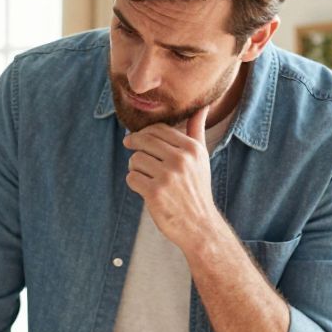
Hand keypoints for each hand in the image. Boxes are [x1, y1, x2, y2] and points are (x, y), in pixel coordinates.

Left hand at [122, 107, 217, 252]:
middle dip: (133, 143)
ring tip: (143, 175)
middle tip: (128, 145)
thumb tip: (203, 106)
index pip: (159, 129)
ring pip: (135, 159)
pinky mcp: (155, 193)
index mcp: (192, 149)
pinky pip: (131, 178)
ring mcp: (167, 177)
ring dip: (134, 167)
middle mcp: (181, 160)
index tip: (137, 138)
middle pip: (144, 141)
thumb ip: (197, 131)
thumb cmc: (197, 190)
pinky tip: (143, 188)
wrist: (199, 225)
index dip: (144, 132)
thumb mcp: (202, 158)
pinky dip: (134, 183)